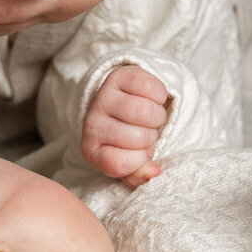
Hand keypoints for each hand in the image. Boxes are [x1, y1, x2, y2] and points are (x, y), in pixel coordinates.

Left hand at [82, 65, 169, 187]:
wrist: (122, 103)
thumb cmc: (128, 139)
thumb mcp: (130, 162)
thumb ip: (139, 174)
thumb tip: (153, 172)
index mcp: (92, 150)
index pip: (119, 163)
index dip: (138, 160)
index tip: (137, 153)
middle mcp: (92, 123)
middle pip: (138, 137)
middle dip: (150, 136)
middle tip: (144, 131)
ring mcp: (103, 97)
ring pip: (145, 112)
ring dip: (157, 116)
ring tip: (148, 116)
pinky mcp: (119, 76)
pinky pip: (151, 88)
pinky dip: (159, 95)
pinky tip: (150, 99)